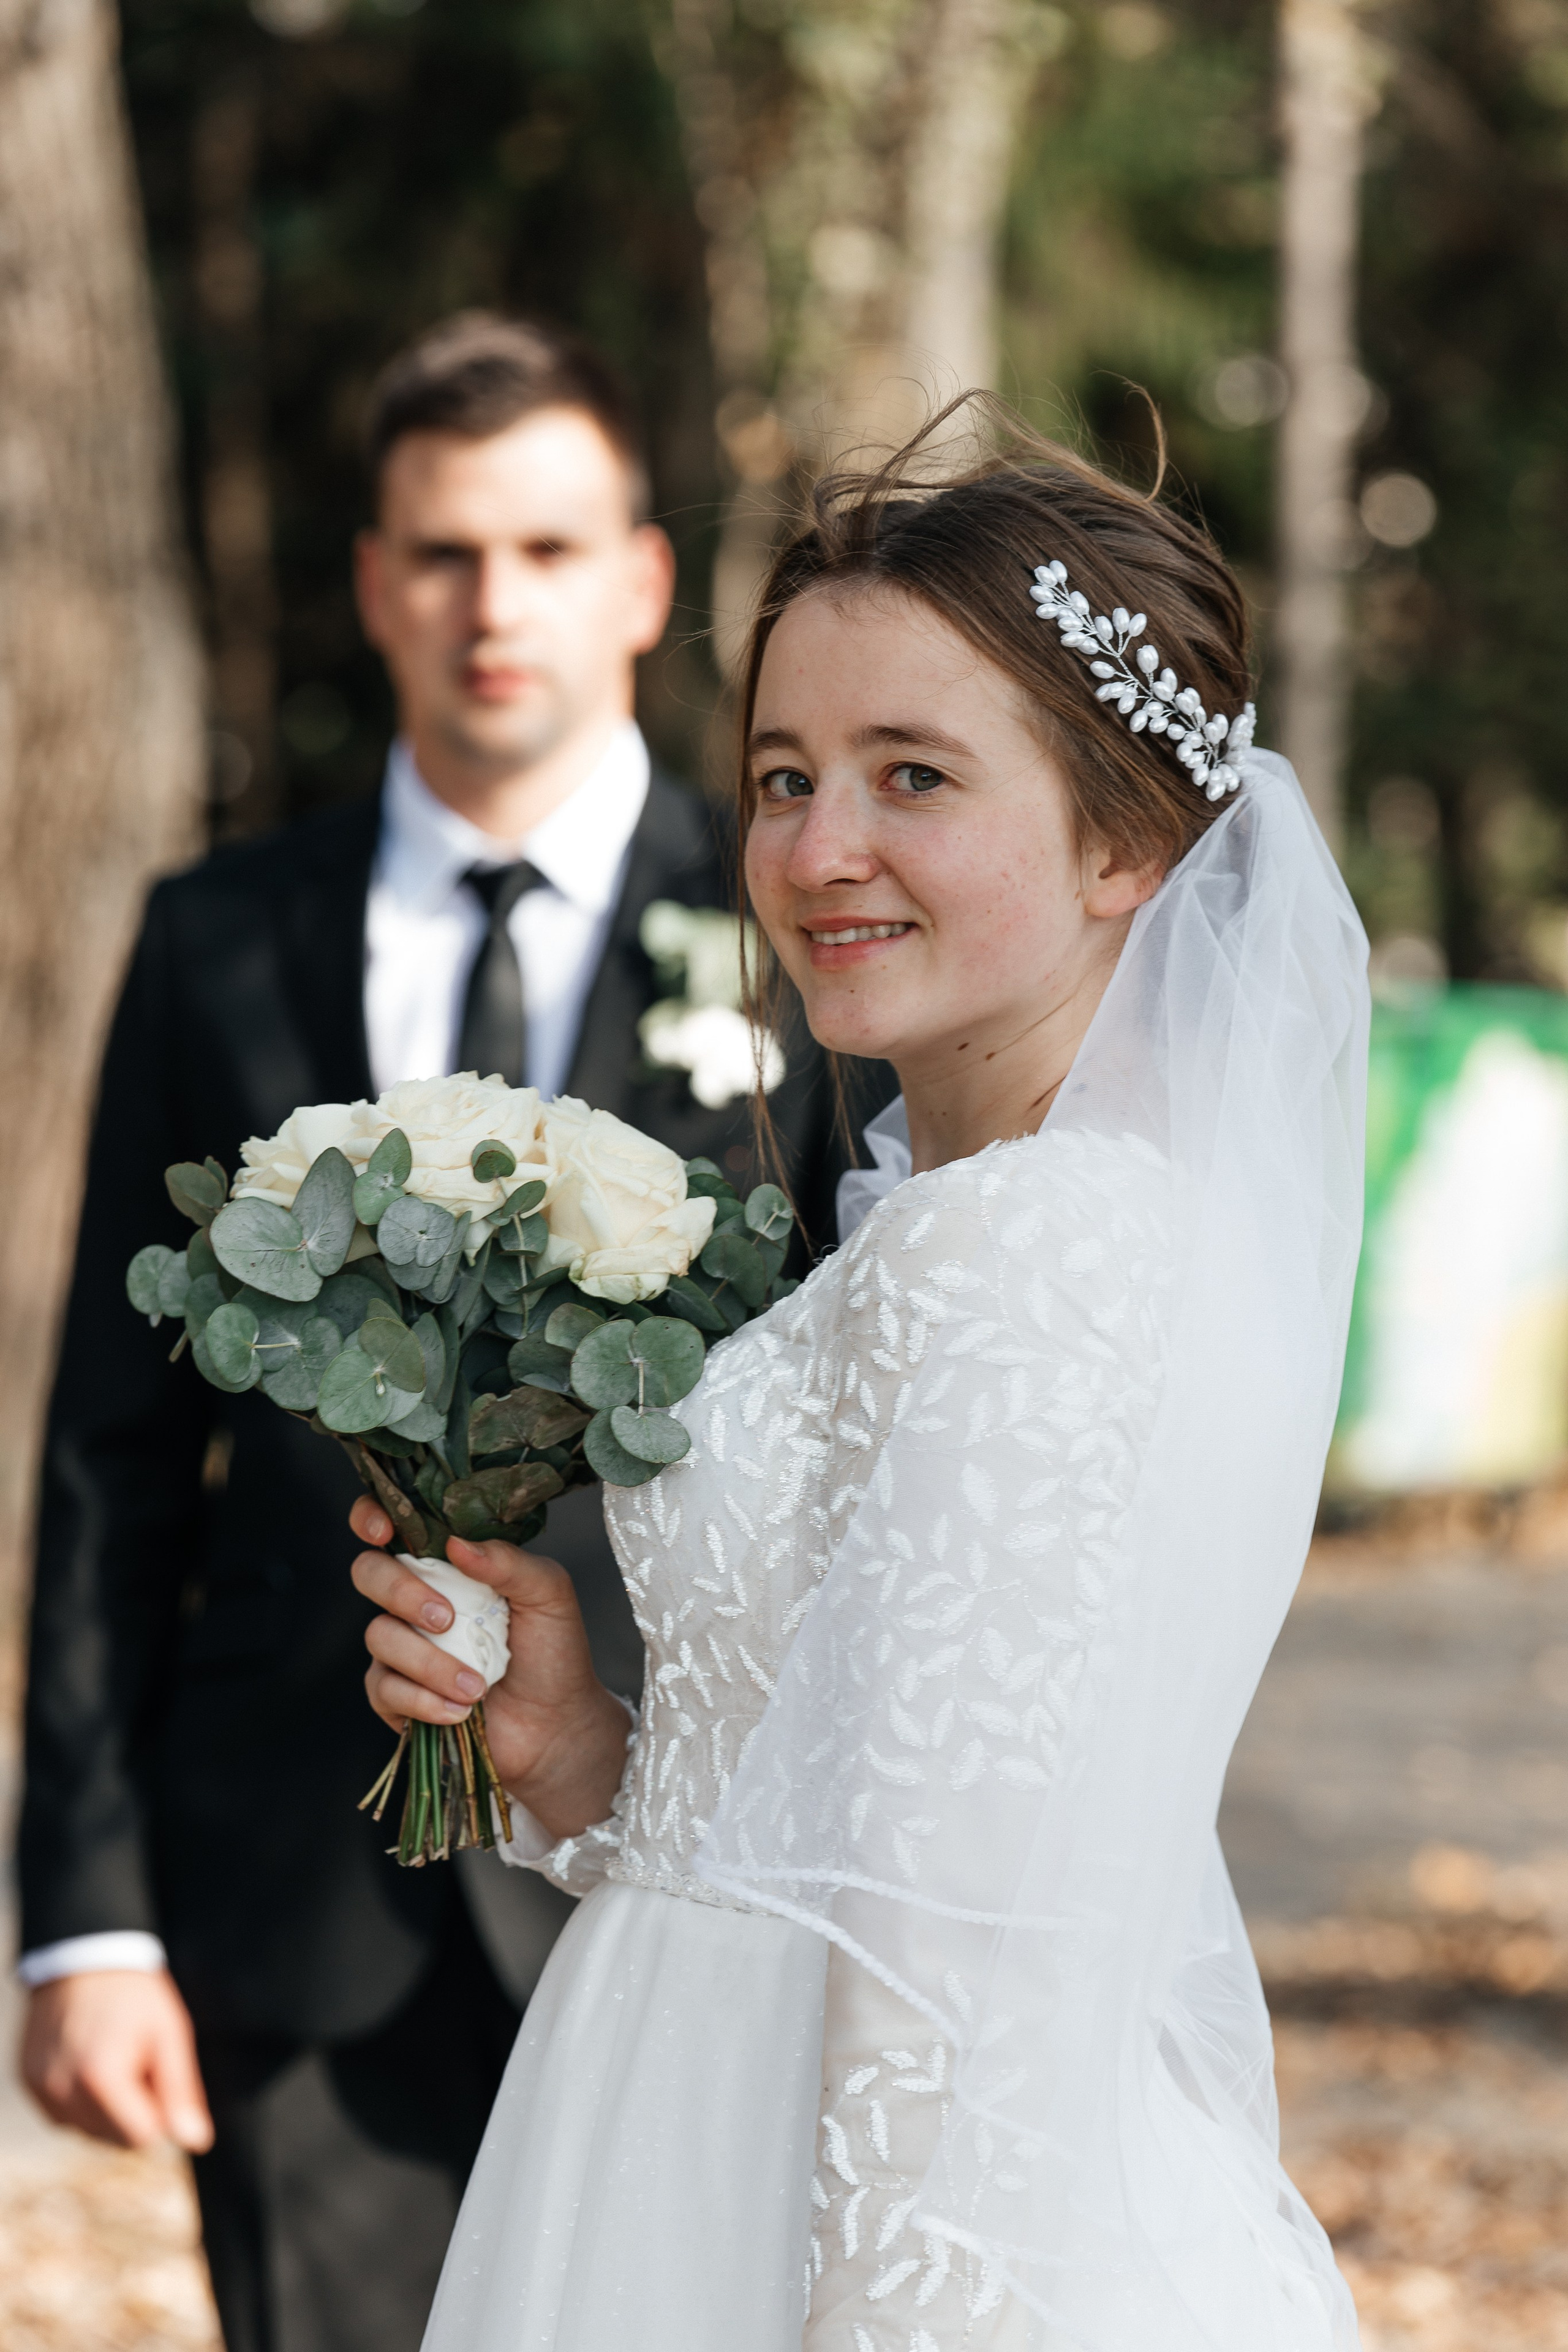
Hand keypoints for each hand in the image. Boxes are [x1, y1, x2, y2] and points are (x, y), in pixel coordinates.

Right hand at [21, 1970, 213, 2151]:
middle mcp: (61, 2090)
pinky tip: (88, 2060)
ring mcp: (39, 2088)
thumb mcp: (169, 2034)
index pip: (140, 2138)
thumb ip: (180, 2091)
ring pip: (86, 2131)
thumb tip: (196, 2141)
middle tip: (134, 2059)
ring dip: (105, 2107)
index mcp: (100, 2079)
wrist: (84, 1955)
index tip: (155, 2072)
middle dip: (131, 2110)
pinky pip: (62, 2115)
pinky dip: (79, 2099)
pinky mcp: (27, 2082)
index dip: (157, 2110)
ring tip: (111, 2056)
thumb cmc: (134, 1994)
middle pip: (111, 2140)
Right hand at [349, 1496, 630, 1838]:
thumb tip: (457, 1543)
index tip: (383, 1532)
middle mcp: (416, 1598)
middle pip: (369, 1573)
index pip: (392, 1525)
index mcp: (450, 1563)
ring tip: (476, 1685)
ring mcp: (401, 1646)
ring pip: (379, 1636)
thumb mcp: (548, 1595)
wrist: (555, 1726)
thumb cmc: (554, 1652)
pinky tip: (461, 1709)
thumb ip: (509, 1562)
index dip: (372, 1517)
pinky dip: (424, 1700)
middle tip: (447, 1619)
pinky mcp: (395, 1695)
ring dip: (430, 1663)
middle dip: (401, 1592)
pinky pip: (384, 1688)